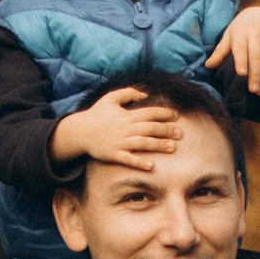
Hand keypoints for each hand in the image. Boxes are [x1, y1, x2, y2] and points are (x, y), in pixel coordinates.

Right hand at [49, 85, 182, 170]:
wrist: (80, 131)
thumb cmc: (97, 114)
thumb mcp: (110, 98)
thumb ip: (128, 93)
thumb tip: (145, 94)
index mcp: (126, 115)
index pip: (149, 113)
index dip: (164, 114)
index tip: (176, 116)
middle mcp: (125, 128)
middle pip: (150, 128)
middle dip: (166, 130)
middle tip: (180, 133)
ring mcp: (120, 142)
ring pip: (143, 143)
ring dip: (159, 145)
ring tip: (172, 147)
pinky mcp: (114, 154)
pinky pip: (129, 159)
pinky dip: (140, 162)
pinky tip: (151, 165)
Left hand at [204, 6, 259, 95]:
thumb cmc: (241, 29)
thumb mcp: (230, 36)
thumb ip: (220, 51)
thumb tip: (208, 66)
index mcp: (240, 32)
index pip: (241, 48)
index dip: (242, 61)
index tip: (242, 74)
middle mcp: (255, 33)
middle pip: (256, 56)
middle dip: (255, 74)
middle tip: (253, 90)